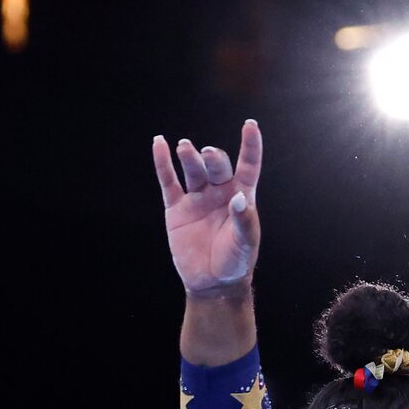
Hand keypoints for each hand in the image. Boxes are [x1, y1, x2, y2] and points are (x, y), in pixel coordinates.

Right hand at [151, 119, 262, 293]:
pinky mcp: (176, 208)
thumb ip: (244, 221)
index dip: (250, 145)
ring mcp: (196, 198)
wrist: (212, 283)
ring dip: (189, 156)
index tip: (250, 125)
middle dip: (212, 158)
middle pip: (216, 165)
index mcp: (241, 195)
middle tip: (207, 156)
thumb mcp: (246, 244)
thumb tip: (238, 198)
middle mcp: (219, 191)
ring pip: (193, 169)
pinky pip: (168, 181)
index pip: (248, 165)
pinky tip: (159, 144)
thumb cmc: (235, 263)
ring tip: (186, 147)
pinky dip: (163, 163)